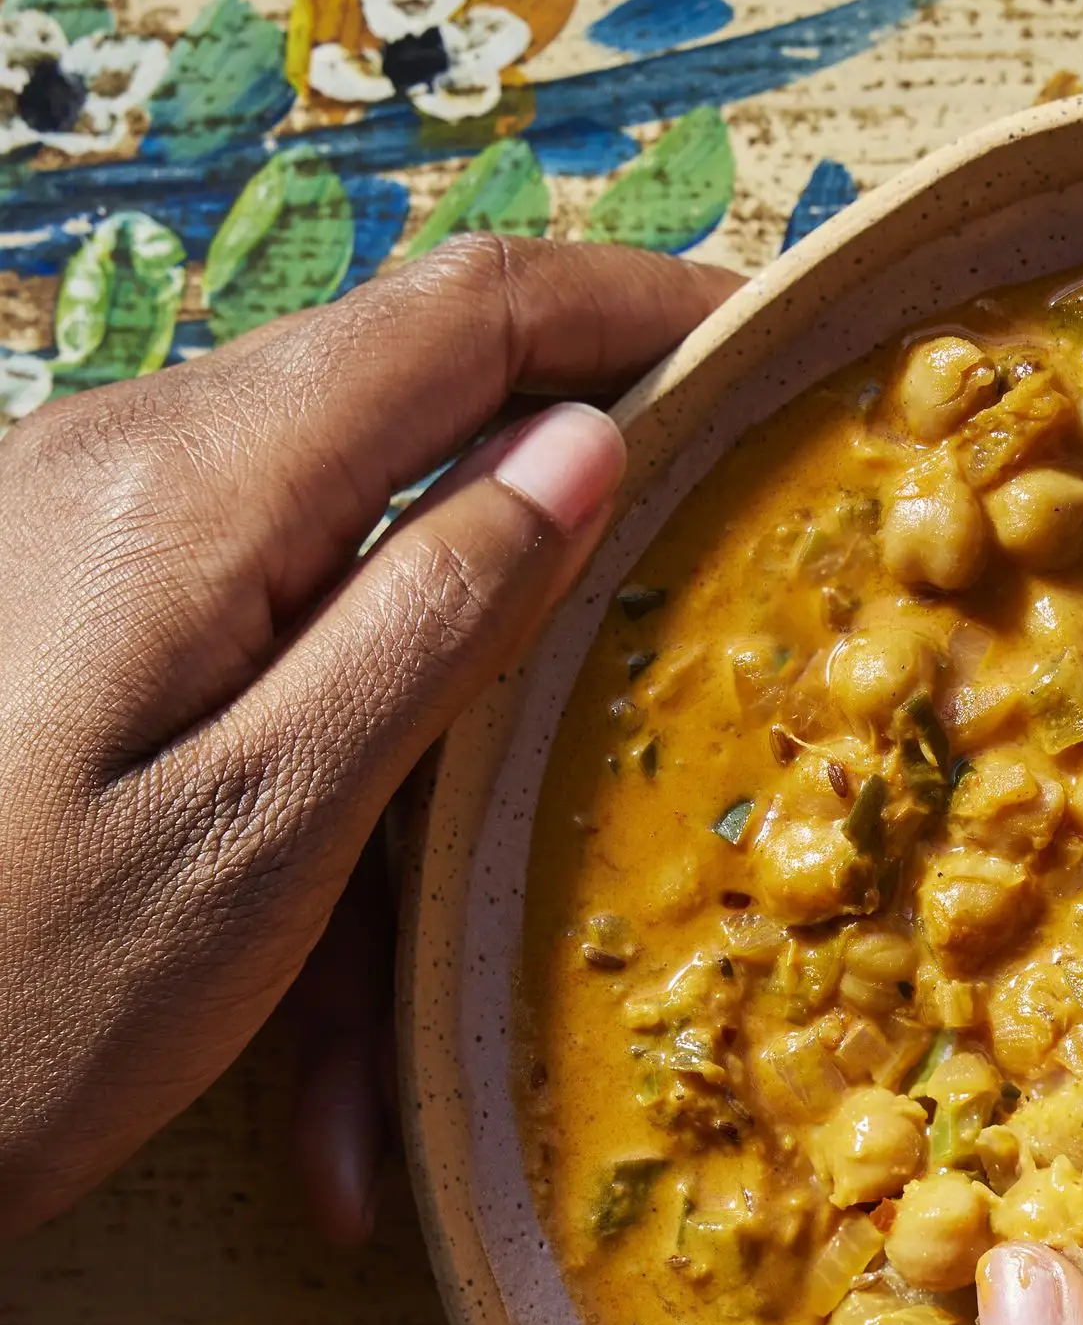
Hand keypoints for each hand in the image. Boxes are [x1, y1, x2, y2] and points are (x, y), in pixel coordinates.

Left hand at [0, 235, 734, 1237]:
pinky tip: (311, 1021)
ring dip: (418, 742)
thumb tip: (583, 444)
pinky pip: (253, 644)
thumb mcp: (268, 829)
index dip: (630, 302)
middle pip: (407, 415)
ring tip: (420, 972)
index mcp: (191, 491)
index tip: (766, 331)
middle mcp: (124, 465)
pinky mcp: (64, 609)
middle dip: (549, 518)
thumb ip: (433, 617)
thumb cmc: (13, 1004)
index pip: (463, 318)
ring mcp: (83, 534)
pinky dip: (325, 793)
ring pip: (335, 562)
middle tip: (696, 581)